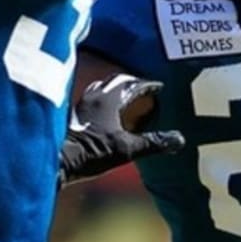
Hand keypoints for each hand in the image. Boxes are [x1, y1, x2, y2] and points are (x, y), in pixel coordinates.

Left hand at [57, 74, 184, 186]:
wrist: (60, 160)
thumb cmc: (92, 151)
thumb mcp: (127, 149)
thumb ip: (153, 143)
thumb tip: (179, 139)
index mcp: (109, 99)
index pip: (132, 85)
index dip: (147, 86)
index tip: (158, 87)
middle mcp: (94, 96)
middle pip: (115, 81)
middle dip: (131, 83)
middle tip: (143, 88)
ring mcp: (81, 104)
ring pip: (101, 88)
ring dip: (115, 89)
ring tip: (125, 97)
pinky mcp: (73, 115)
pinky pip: (92, 99)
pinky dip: (103, 101)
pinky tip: (105, 113)